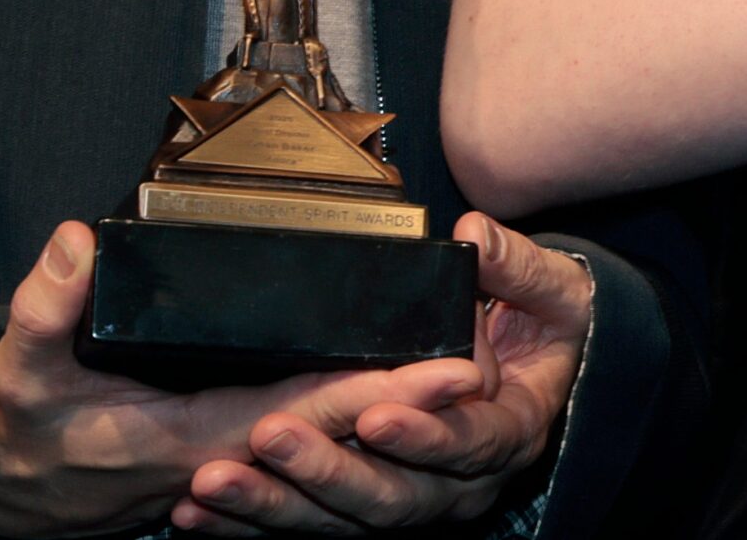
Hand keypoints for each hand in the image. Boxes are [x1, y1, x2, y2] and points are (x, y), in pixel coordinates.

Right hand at [0, 221, 483, 536]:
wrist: (25, 489)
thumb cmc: (33, 430)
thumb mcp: (25, 372)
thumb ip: (45, 309)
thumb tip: (76, 243)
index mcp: (198, 436)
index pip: (309, 415)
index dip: (380, 394)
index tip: (446, 372)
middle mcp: (236, 448)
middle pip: (344, 423)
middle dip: (415, 399)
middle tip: (484, 363)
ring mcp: (243, 450)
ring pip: (336, 429)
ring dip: (398, 404)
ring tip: (466, 368)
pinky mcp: (241, 442)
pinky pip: (314, 429)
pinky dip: (360, 409)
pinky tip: (398, 379)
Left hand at [176, 214, 593, 533]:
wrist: (547, 371)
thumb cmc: (548, 325)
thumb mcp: (552, 291)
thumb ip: (513, 265)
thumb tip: (473, 234)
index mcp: (507, 433)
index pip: (465, 444)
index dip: (420, 434)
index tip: (372, 414)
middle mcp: (459, 484)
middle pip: (394, 499)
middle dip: (327, 472)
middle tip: (269, 436)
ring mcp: (410, 501)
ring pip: (340, 523)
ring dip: (273, 507)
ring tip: (212, 482)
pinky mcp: (366, 505)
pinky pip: (307, 525)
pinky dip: (252, 522)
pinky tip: (194, 512)